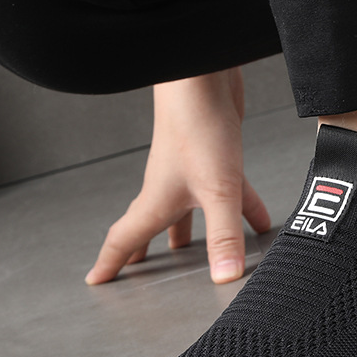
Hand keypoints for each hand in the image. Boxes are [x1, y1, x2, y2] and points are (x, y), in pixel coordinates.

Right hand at [85, 67, 270, 284]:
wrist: (204, 76)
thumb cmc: (199, 126)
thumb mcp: (218, 189)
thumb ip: (223, 234)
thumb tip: (224, 277)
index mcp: (158, 200)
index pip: (125, 237)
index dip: (110, 262)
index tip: (96, 281)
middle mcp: (170, 186)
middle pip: (153, 225)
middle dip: (147, 249)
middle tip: (141, 269)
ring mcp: (192, 171)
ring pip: (190, 210)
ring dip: (193, 232)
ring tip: (199, 253)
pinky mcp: (217, 157)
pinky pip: (224, 193)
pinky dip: (239, 209)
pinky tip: (260, 219)